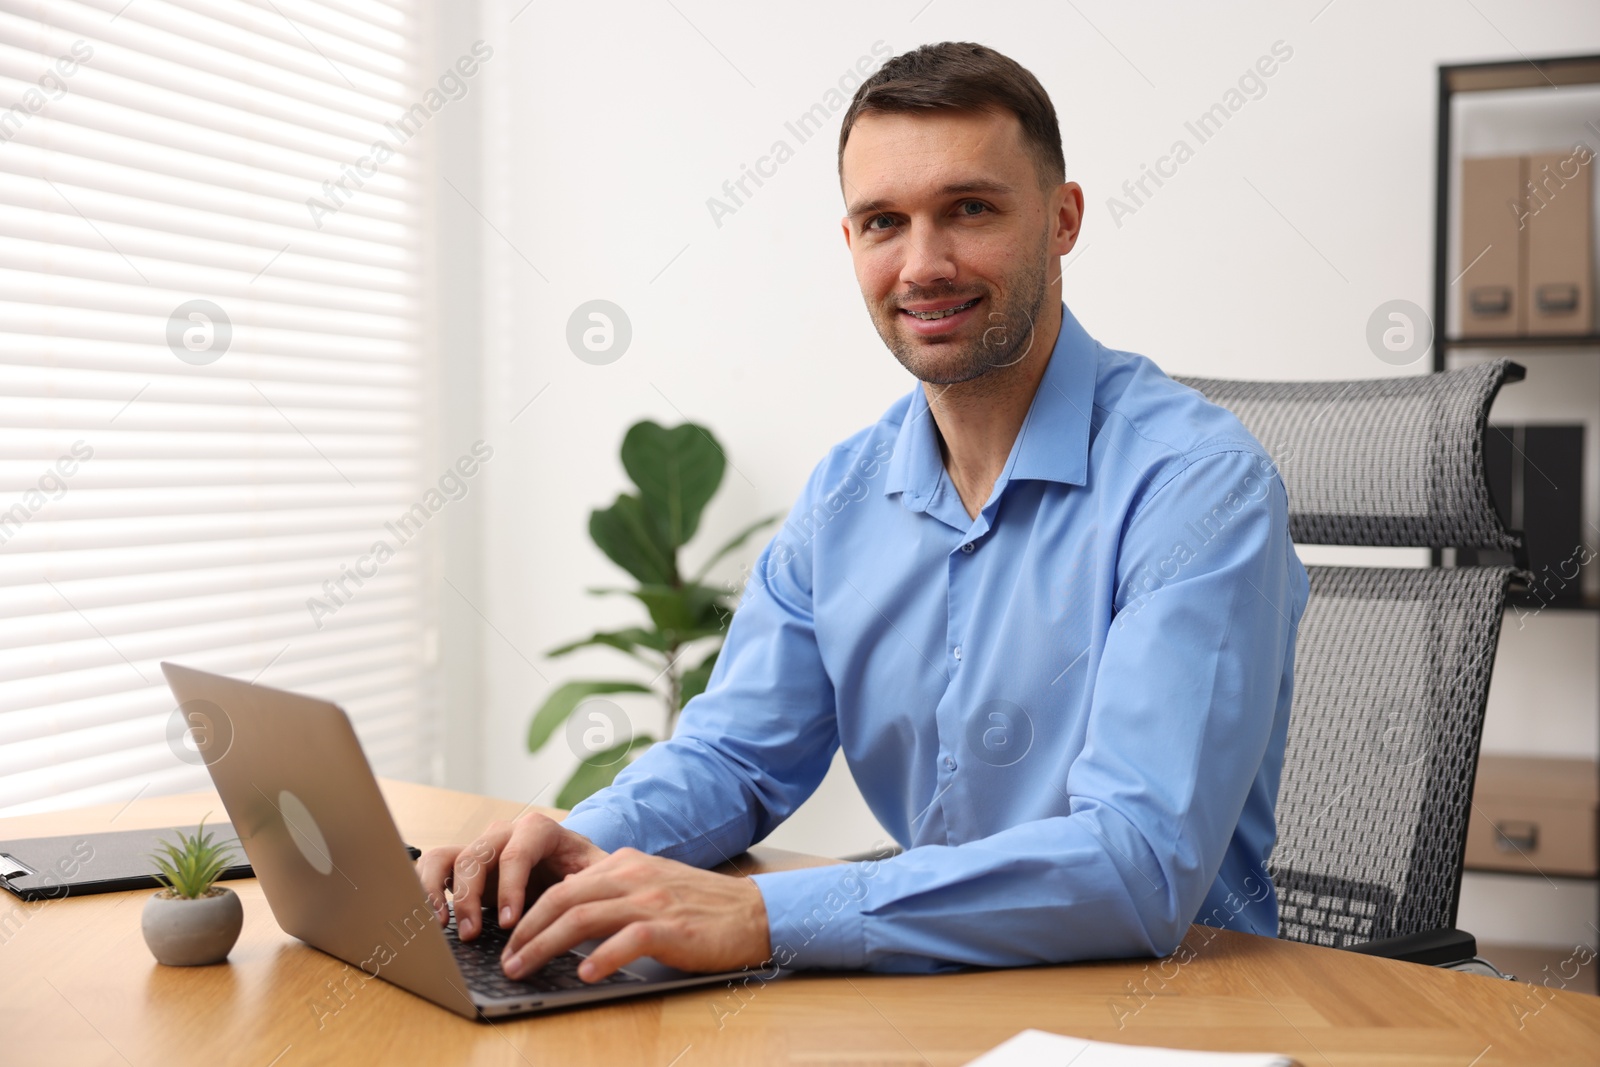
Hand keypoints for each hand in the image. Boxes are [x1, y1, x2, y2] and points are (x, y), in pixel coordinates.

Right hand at [415, 812, 607, 939]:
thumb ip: (591, 878)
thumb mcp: (596, 871)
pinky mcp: (466, 864)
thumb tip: (569, 892)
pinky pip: (437, 866)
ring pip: (448, 857)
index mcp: (538, 830)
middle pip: (476, 856)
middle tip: (472, 934)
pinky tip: (434, 917)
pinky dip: (428, 888)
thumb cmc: (582, 866)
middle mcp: (504, 833)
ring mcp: (482, 847)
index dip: (510, 889)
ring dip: (439, 891)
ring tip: (442, 925)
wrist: (570, 860)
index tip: (510, 923)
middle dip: (470, 897)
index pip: (516, 854)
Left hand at [500, 847, 770, 982]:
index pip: (562, 886)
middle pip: (562, 899)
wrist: (753, 912)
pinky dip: (601, 957)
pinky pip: (627, 940)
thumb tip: (567, 921)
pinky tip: (585, 975)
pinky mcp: (671, 928)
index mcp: (623, 865)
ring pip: (582, 918)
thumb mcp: (650, 888)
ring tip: (523, 969)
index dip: (529, 914)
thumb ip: (613, 896)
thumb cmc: (700, 908)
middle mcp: (632, 876)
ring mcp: (652, 900)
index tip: (508, 940)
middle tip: (506, 960)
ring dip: (545, 946)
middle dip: (526, 931)